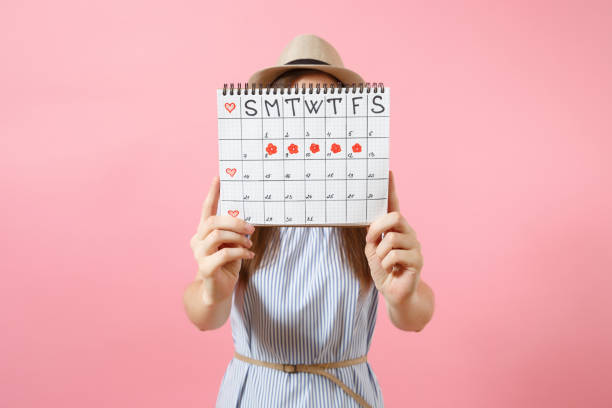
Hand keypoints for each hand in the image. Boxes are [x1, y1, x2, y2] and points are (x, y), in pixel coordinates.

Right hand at [190, 176, 254, 304]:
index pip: (206, 209)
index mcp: (203, 232)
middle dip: (235, 222)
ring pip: (217, 236)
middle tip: (251, 228)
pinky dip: (239, 252)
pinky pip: (223, 254)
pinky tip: (249, 255)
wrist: (217, 291)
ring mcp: (199, 254)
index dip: (212, 193)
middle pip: (213, 221)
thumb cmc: (226, 265)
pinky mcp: (205, 268)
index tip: (218, 177)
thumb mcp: (232, 245)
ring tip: (249, 244)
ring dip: (238, 238)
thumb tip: (248, 221)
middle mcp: (197, 240)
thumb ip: (234, 233)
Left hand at [365, 170, 423, 306]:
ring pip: (392, 239)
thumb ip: (372, 235)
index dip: (391, 189)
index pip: (394, 205)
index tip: (388, 172)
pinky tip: (391, 270)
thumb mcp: (372, 250)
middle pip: (395, 217)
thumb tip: (368, 221)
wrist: (395, 294)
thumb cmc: (383, 270)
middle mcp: (408, 233)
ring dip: (380, 253)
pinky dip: (386, 264)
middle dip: (378, 228)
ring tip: (383, 263)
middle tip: (371, 241)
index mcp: (396, 229)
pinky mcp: (418, 260)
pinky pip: (395, 256)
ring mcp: (415, 246)